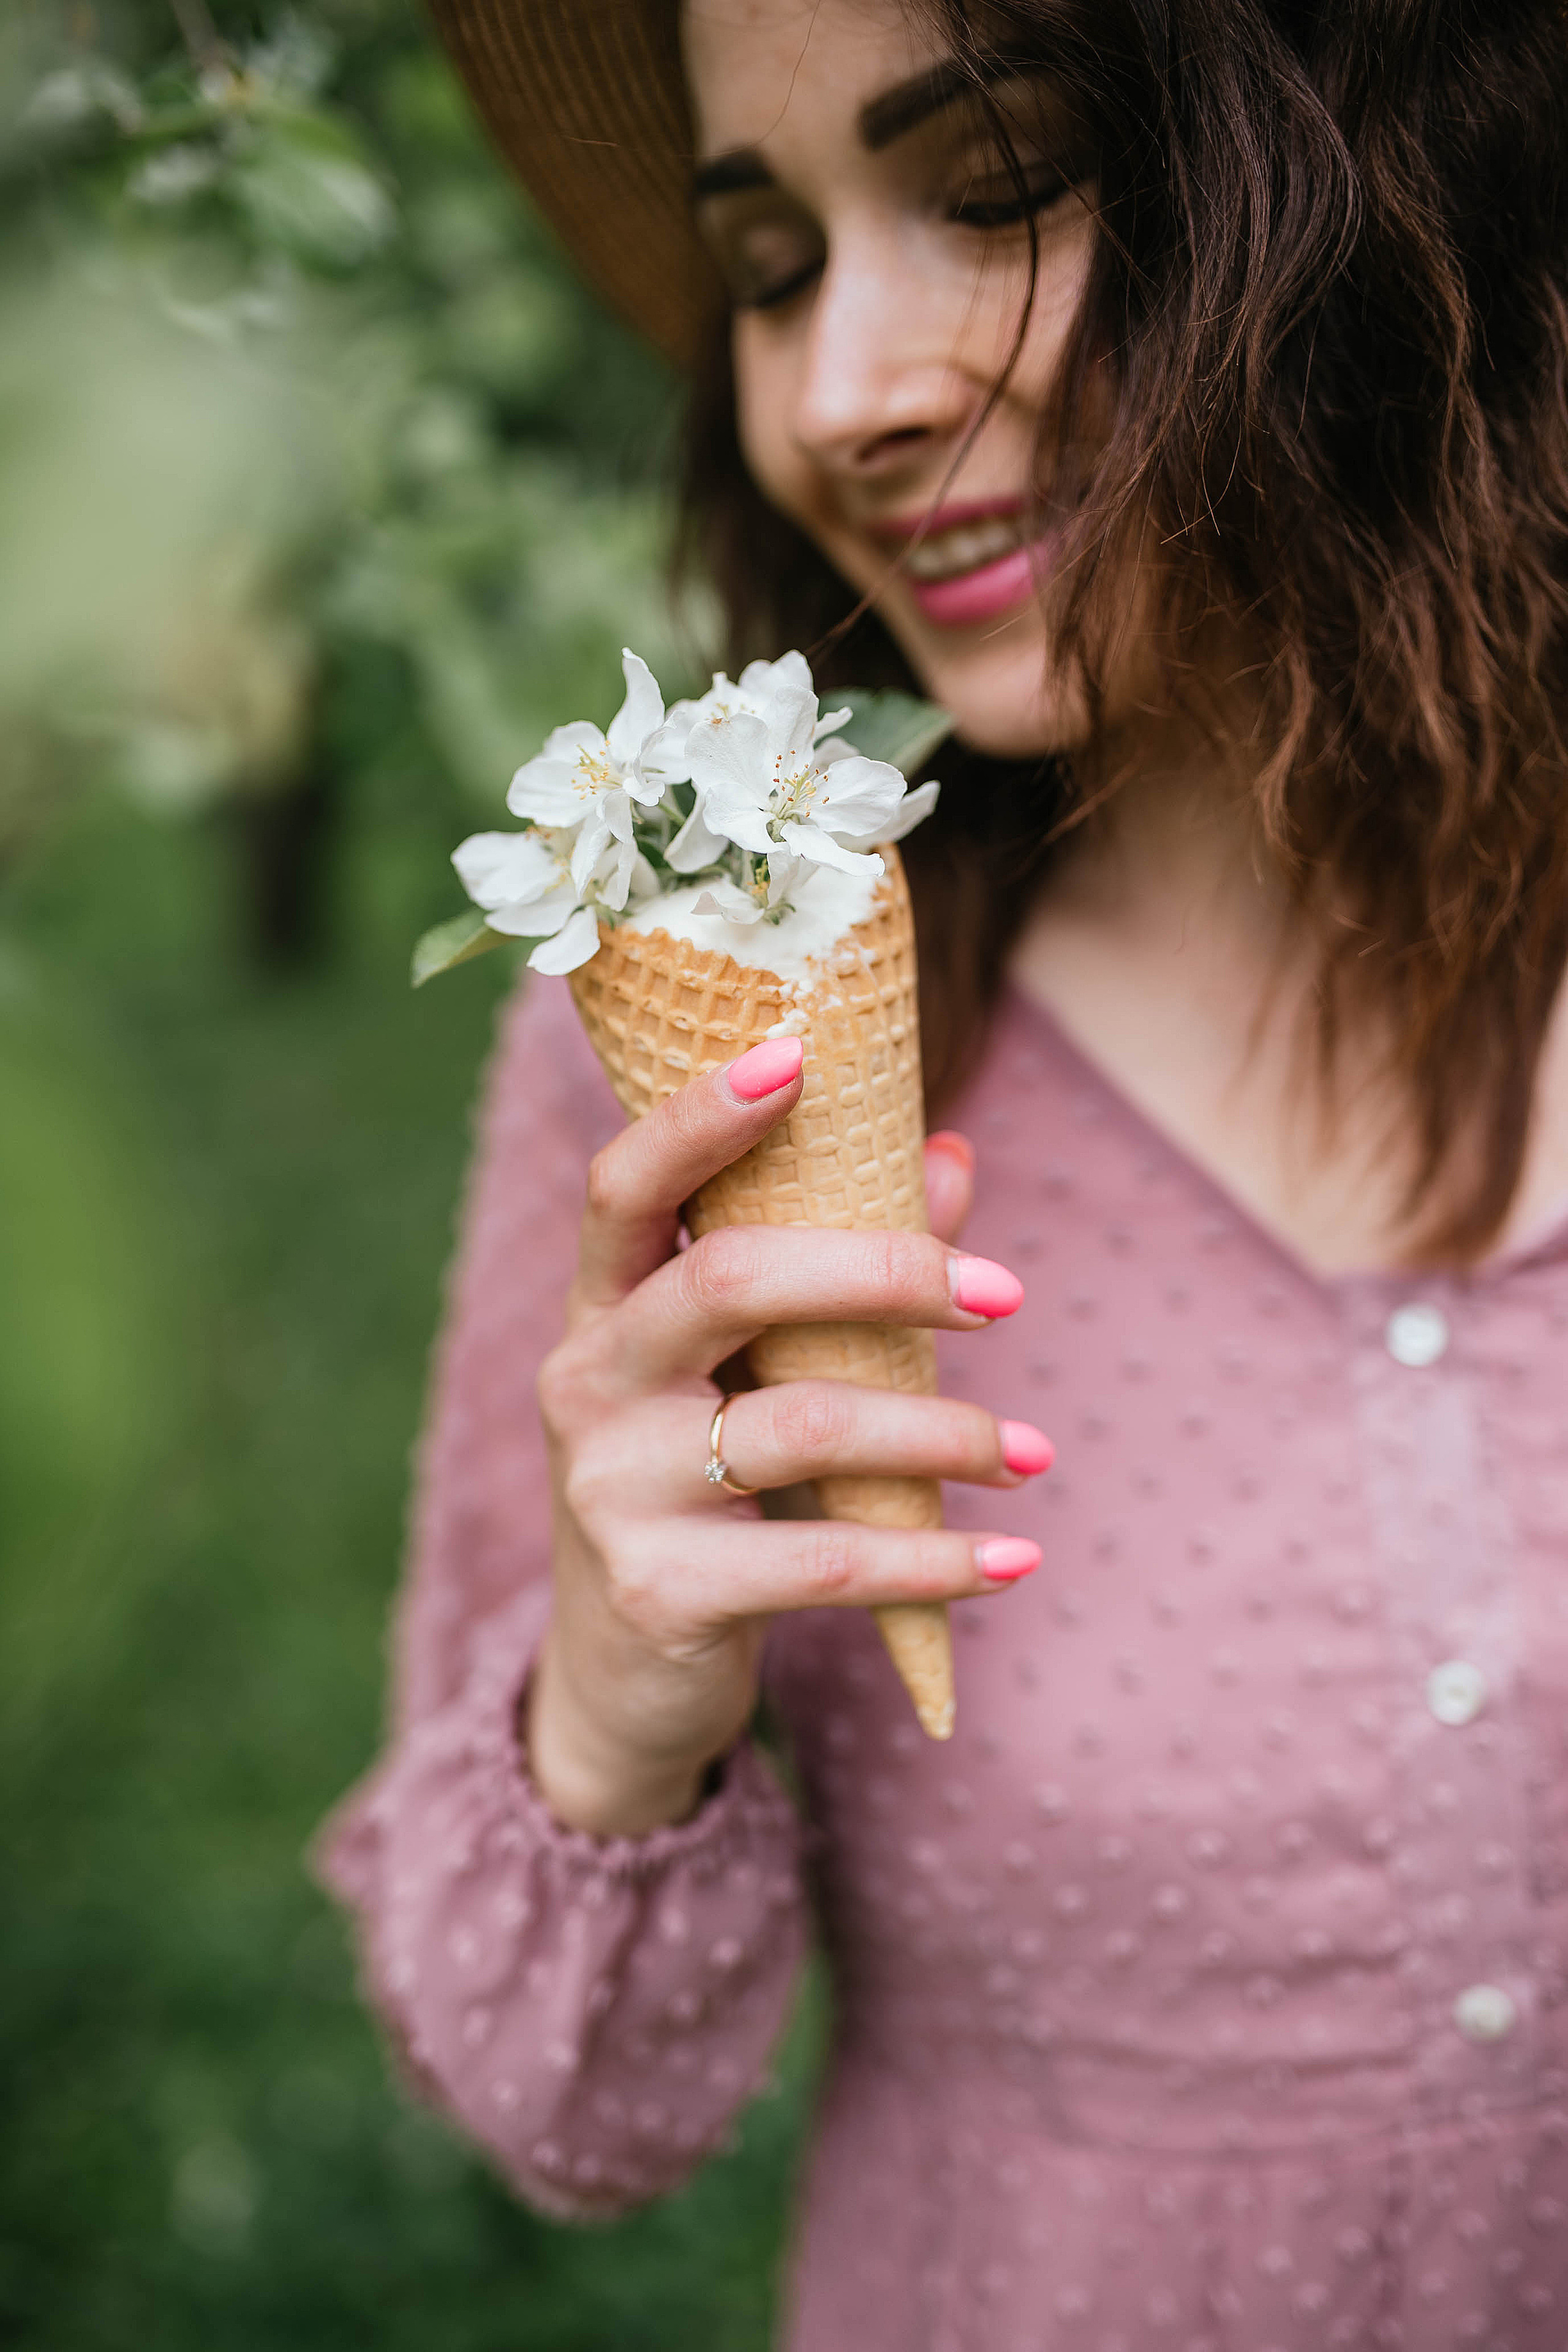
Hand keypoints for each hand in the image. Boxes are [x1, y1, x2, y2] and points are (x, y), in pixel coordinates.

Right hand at [528, 1037, 1051, 1834]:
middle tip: (1008, 1292)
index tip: (796, 1055)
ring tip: (1034, 1449)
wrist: (624, 1679)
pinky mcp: (660, 1592)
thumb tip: (954, 1155)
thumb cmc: (707, 1487)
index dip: (699, 1115)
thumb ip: (837, 1266)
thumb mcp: (748, 1375)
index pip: (626, 1184)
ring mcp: (613, 1489)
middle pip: (731, 1277)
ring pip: (801, 1422)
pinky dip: (936, 1559)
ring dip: (942, 1430)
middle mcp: (586, 1381)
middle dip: (886, 1269)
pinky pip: (825, 1560)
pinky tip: (1016, 1558)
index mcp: (602, 1307)